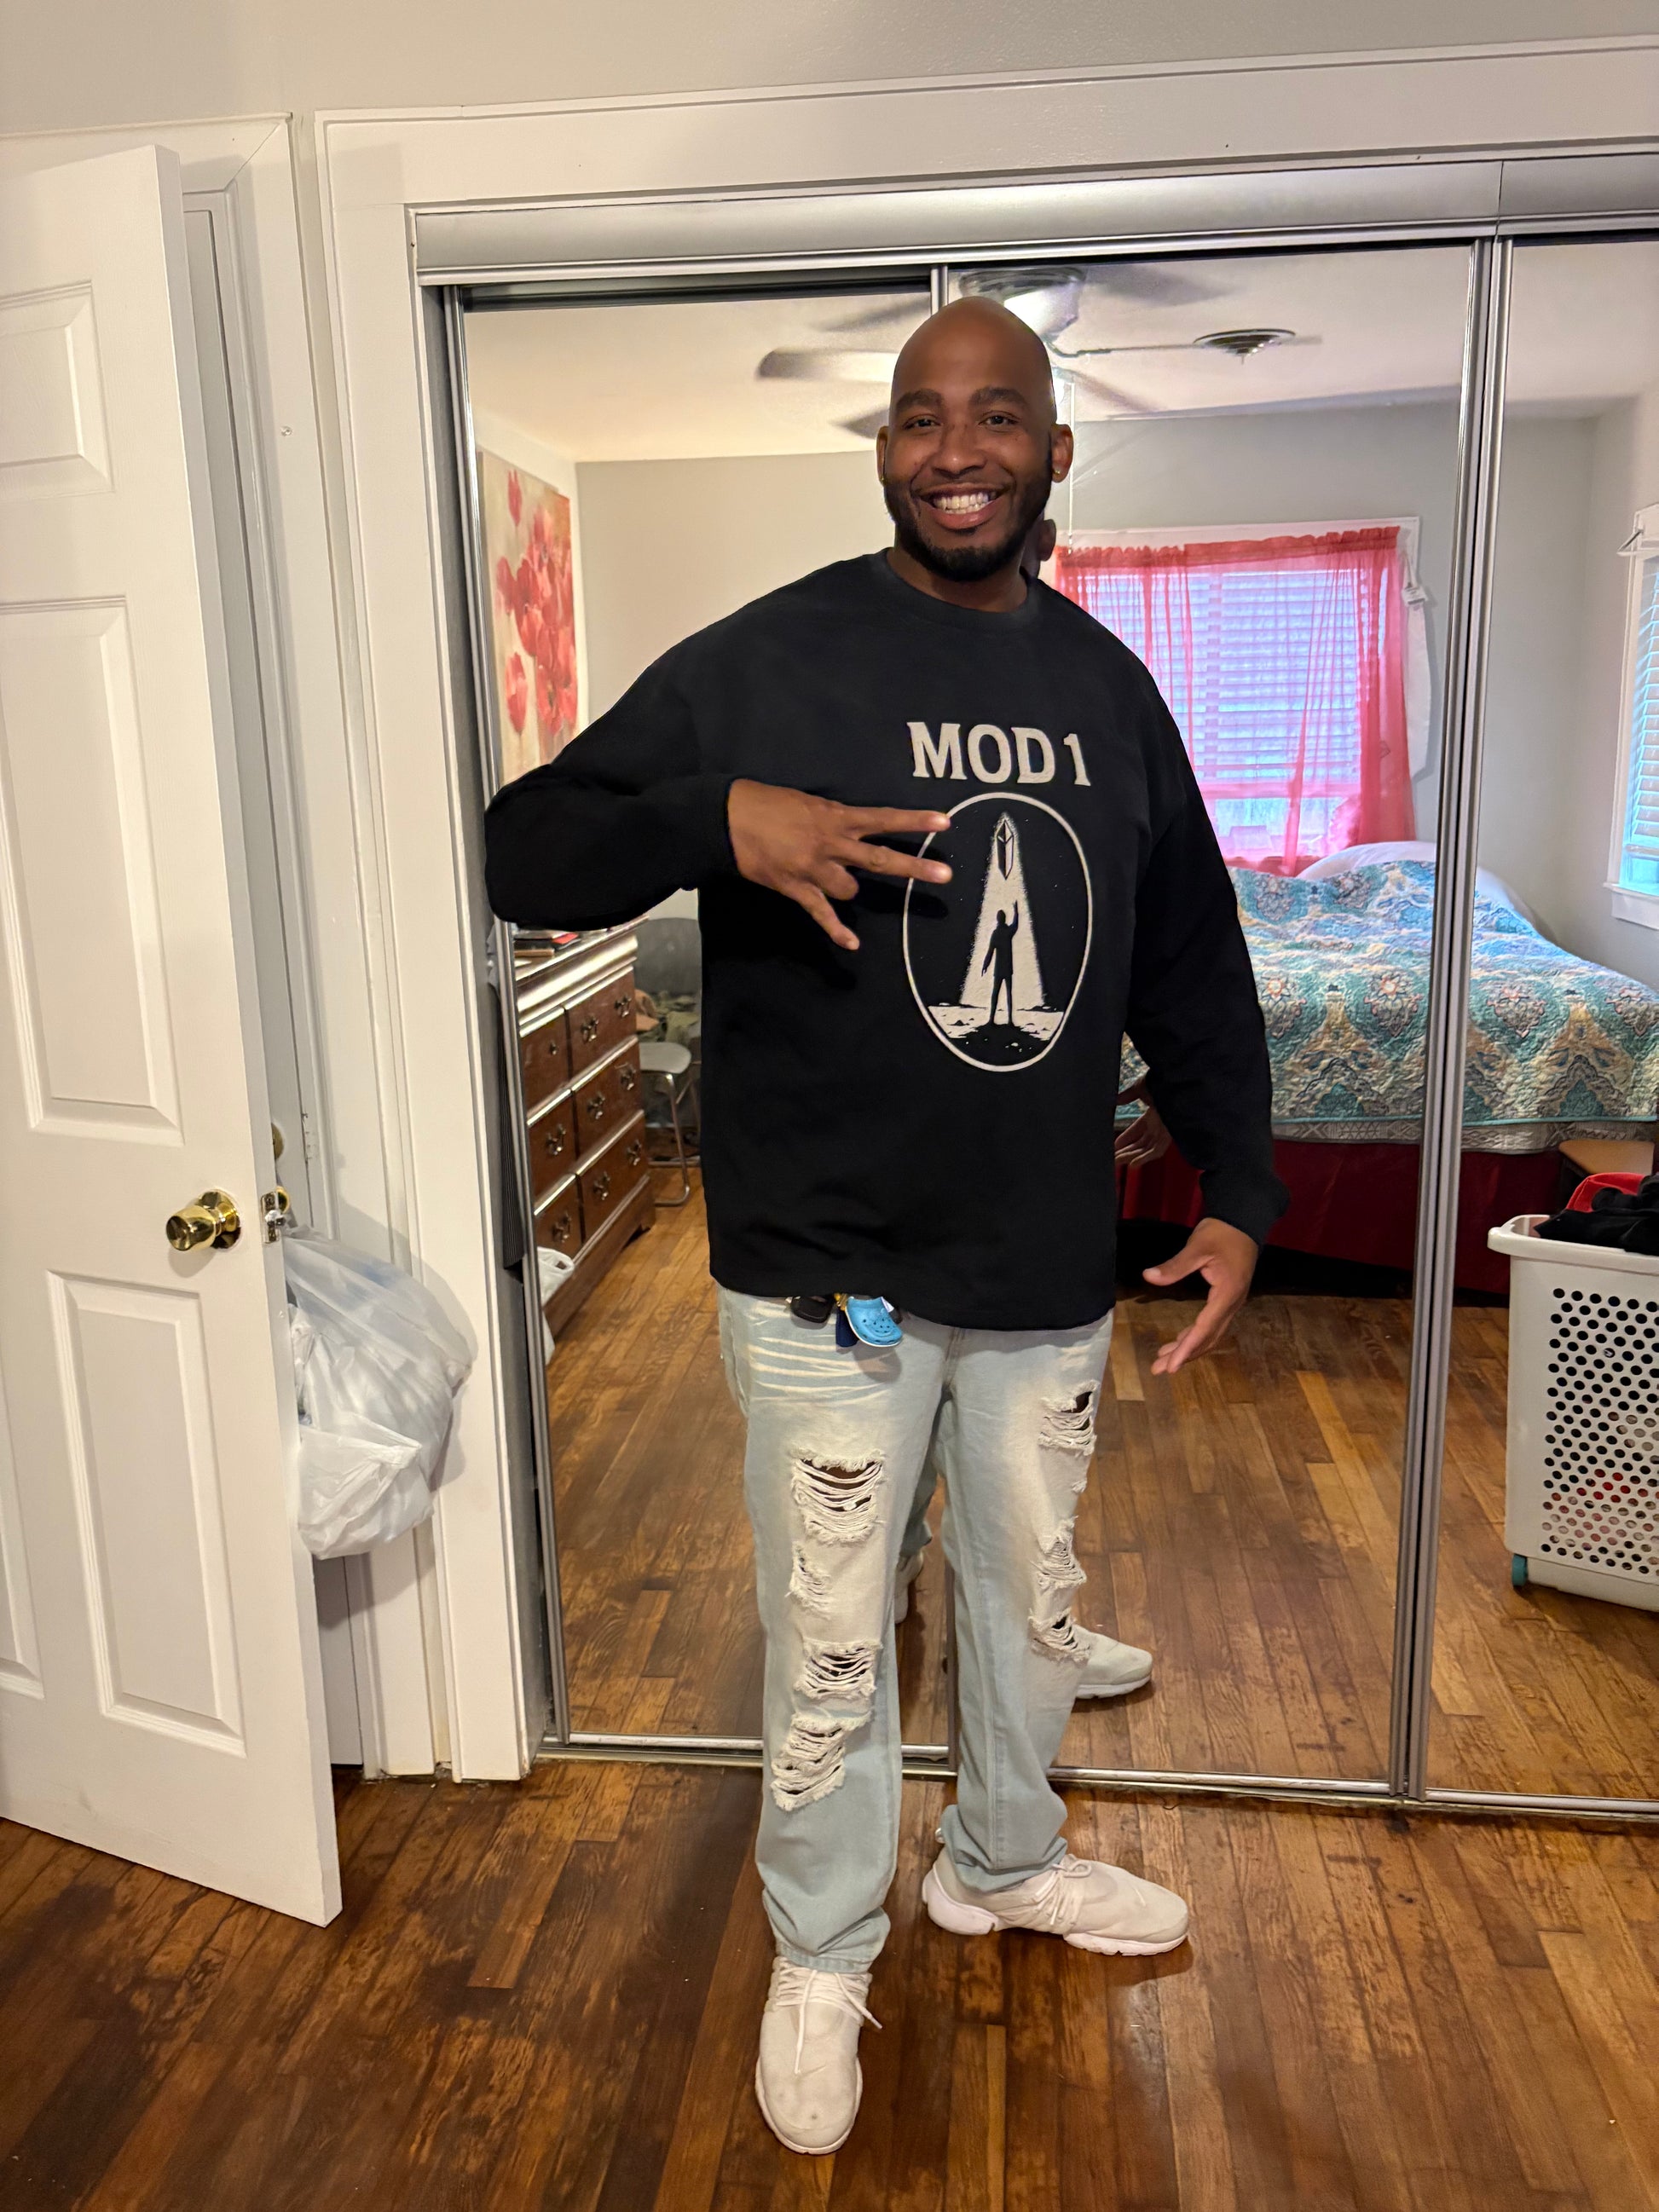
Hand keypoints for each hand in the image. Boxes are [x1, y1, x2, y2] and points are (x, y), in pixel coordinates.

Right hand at [727, 779, 951, 951]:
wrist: (728, 817)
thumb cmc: (768, 803)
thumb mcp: (808, 801)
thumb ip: (834, 817)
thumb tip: (851, 829)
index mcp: (835, 816)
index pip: (883, 818)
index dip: (913, 821)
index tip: (944, 822)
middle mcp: (831, 843)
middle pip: (881, 859)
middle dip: (914, 868)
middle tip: (945, 875)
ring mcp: (814, 868)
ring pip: (849, 889)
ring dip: (846, 887)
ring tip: (830, 877)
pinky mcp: (795, 887)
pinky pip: (821, 913)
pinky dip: (836, 930)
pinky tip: (852, 945)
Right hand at [1114, 1076, 1170, 1168]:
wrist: (1176, 1080)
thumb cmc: (1161, 1081)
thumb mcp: (1140, 1088)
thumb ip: (1127, 1095)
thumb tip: (1115, 1099)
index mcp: (1153, 1114)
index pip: (1136, 1131)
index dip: (1124, 1139)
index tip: (1113, 1146)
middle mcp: (1159, 1124)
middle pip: (1141, 1143)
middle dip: (1125, 1151)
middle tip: (1112, 1159)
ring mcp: (1165, 1131)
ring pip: (1147, 1149)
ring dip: (1131, 1156)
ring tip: (1117, 1161)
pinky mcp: (1170, 1135)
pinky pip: (1157, 1151)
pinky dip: (1145, 1158)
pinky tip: (1133, 1164)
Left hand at [1142, 1217, 1257, 1375]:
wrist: (1243, 1221)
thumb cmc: (1221, 1232)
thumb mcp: (1197, 1246)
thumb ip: (1175, 1265)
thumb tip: (1148, 1277)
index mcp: (1227, 1293)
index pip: (1205, 1327)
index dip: (1187, 1348)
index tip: (1171, 1365)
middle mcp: (1232, 1304)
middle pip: (1208, 1338)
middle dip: (1184, 1355)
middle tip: (1159, 1370)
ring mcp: (1231, 1303)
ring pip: (1210, 1334)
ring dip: (1188, 1349)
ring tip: (1163, 1361)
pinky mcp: (1227, 1299)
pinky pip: (1211, 1325)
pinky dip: (1194, 1336)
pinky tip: (1179, 1342)